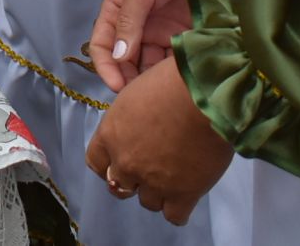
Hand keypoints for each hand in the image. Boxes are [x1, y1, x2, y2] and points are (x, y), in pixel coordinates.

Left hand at [86, 57, 233, 224]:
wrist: (204, 96)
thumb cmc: (171, 82)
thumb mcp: (134, 94)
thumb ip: (127, 120)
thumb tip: (135, 129)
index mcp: (111, 134)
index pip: (96, 162)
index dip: (109, 163)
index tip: (121, 159)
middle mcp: (126, 162)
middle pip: (119, 186)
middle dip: (132, 179)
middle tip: (151, 168)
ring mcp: (152, 181)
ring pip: (147, 202)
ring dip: (157, 192)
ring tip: (173, 177)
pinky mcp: (181, 194)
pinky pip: (174, 216)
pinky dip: (178, 209)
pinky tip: (186, 195)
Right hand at [90, 0, 215, 90]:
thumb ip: (129, 23)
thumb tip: (118, 58)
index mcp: (117, 10)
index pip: (102, 46)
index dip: (105, 67)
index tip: (117, 86)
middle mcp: (137, 24)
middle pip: (127, 61)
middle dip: (131, 79)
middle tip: (144, 97)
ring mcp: (161, 29)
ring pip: (151, 63)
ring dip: (154, 78)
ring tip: (164, 90)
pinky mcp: (185, 33)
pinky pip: (176, 58)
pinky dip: (176, 69)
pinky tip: (182, 78)